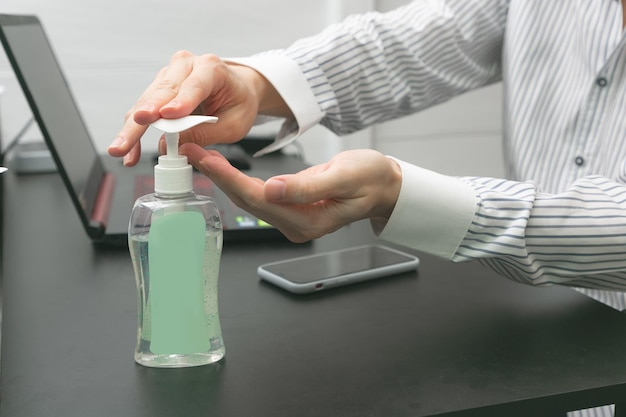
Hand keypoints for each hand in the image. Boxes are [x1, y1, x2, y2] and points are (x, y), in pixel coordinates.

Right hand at [108, 50, 290, 165]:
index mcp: (212, 68)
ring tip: (121, 150)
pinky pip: (144, 110)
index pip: (194, 86)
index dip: (180, 101)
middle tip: (130, 135)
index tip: (166, 115)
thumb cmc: (239, 103)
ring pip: (146, 101)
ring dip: (133, 128)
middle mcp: (186, 65)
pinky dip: (136, 131)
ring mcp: (169, 75)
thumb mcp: (234, 124)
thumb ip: (205, 133)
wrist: (238, 89)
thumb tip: (173, 146)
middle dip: (144, 117)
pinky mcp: (159, 88)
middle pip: (162, 92)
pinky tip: (130, 152)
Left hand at [181, 145, 402, 241]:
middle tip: (191, 151)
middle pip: (248, 201)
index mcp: (308, 221)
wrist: (384, 186)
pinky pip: (258, 196)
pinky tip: (225, 168)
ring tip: (201, 155)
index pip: (259, 198)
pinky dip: (239, 180)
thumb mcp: (345, 176)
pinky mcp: (291, 210)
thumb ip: (307, 186)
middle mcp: (296, 226)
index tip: (204, 158)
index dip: (229, 178)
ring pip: (250, 199)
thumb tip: (272, 189)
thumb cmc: (370, 178)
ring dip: (224, 178)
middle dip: (218, 176)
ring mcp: (292, 220)